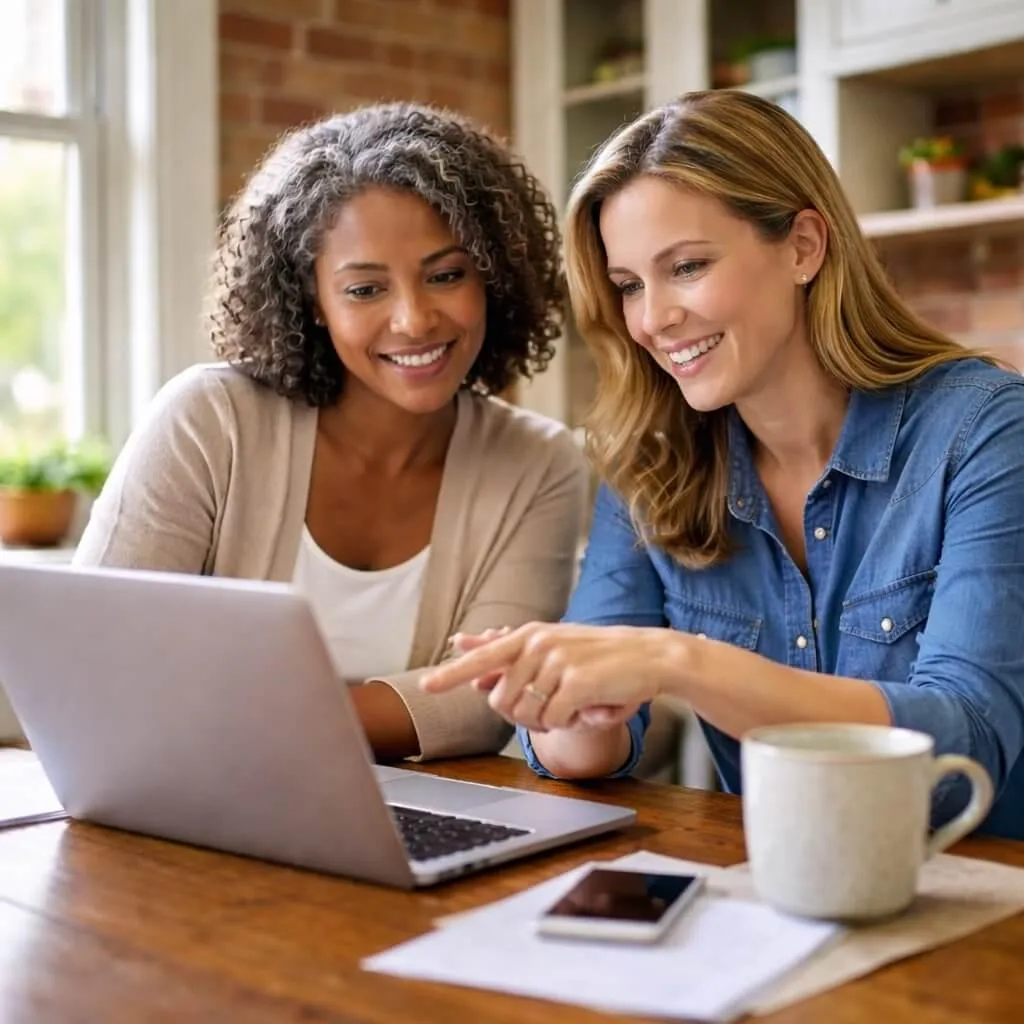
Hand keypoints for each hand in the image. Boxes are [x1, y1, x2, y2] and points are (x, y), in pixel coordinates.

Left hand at [421, 622, 680, 730]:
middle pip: (502, 702)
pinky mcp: (576, 681)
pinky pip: (554, 721)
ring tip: (570, 708)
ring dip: (546, 724)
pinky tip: (587, 709)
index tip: (427, 685)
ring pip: (526, 715)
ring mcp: (556, 661)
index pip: (482, 657)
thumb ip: (514, 657)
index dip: (452, 673)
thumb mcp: (554, 651)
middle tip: (550, 713)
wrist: (648, 656)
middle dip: (521, 718)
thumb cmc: (599, 659)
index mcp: (528, 636)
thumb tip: (472, 659)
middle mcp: (537, 644)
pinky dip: (569, 724)